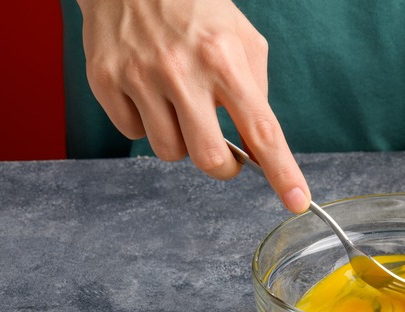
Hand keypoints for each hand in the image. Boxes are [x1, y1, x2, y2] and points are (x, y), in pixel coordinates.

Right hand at [76, 0, 310, 212]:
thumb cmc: (194, 8)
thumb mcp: (242, 37)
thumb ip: (254, 88)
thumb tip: (258, 141)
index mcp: (225, 59)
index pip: (261, 129)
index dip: (282, 171)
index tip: (297, 200)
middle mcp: (183, 71)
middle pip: (209, 157)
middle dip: (222, 166)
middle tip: (225, 155)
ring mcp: (140, 77)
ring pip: (169, 151)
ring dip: (181, 141)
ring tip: (179, 105)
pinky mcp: (106, 81)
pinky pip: (133, 134)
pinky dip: (146, 123)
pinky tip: (149, 93)